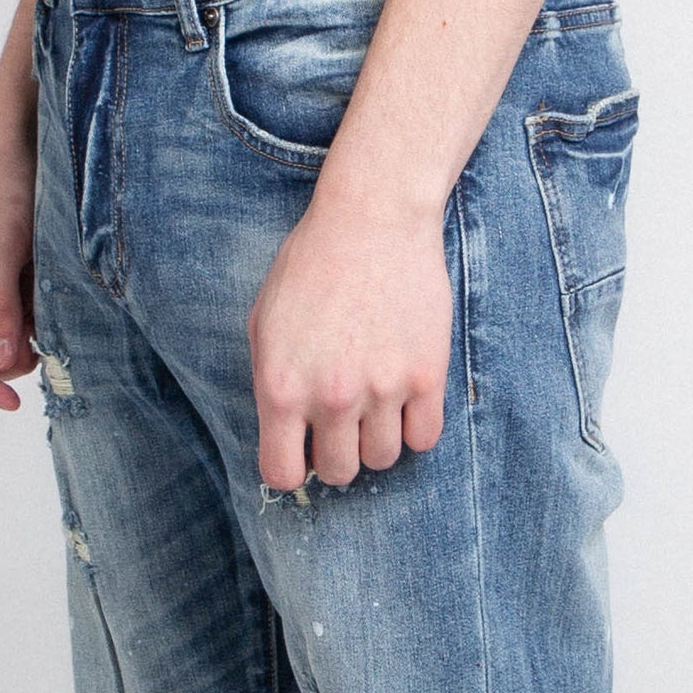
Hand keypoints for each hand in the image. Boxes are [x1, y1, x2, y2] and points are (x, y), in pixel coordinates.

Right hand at [0, 127, 38, 410]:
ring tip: (42, 289)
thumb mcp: (0, 251)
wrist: (26, 149)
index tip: (14, 403)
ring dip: (29, 334)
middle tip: (39, 324)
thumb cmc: (2, 189)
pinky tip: (47, 284)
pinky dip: (41, 317)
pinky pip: (26, 324)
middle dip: (10, 356)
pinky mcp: (12, 288)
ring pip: (7, 346)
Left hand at [247, 194, 450, 489]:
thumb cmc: (312, 266)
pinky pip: (424, 439)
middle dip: (338, 453)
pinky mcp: (427, 376)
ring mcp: (383, 389)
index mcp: (282, 388)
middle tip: (343, 421)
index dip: (293, 467)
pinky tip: (405, 398)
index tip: (303, 449)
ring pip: (383, 459)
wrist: (373, 218)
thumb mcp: (265, 324)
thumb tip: (288, 439)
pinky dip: (415, 428)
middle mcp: (332, 397)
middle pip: (339, 472)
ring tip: (375, 402)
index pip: (283, 474)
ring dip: (378, 440)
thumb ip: (271, 386)